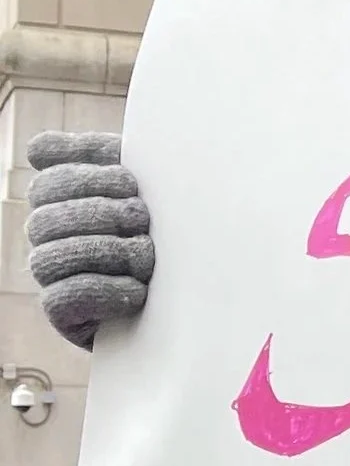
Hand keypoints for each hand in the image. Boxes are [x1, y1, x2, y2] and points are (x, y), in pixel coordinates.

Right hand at [26, 133, 152, 348]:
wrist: (196, 295)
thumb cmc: (169, 227)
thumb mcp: (145, 184)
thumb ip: (103, 156)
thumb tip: (38, 150)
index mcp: (60, 199)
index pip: (48, 180)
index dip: (89, 176)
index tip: (131, 182)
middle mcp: (48, 237)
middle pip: (45, 220)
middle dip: (100, 215)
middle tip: (141, 218)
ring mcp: (51, 277)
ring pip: (48, 260)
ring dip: (105, 252)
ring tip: (145, 254)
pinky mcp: (64, 316)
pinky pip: (62, 299)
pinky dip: (104, 290)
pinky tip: (137, 288)